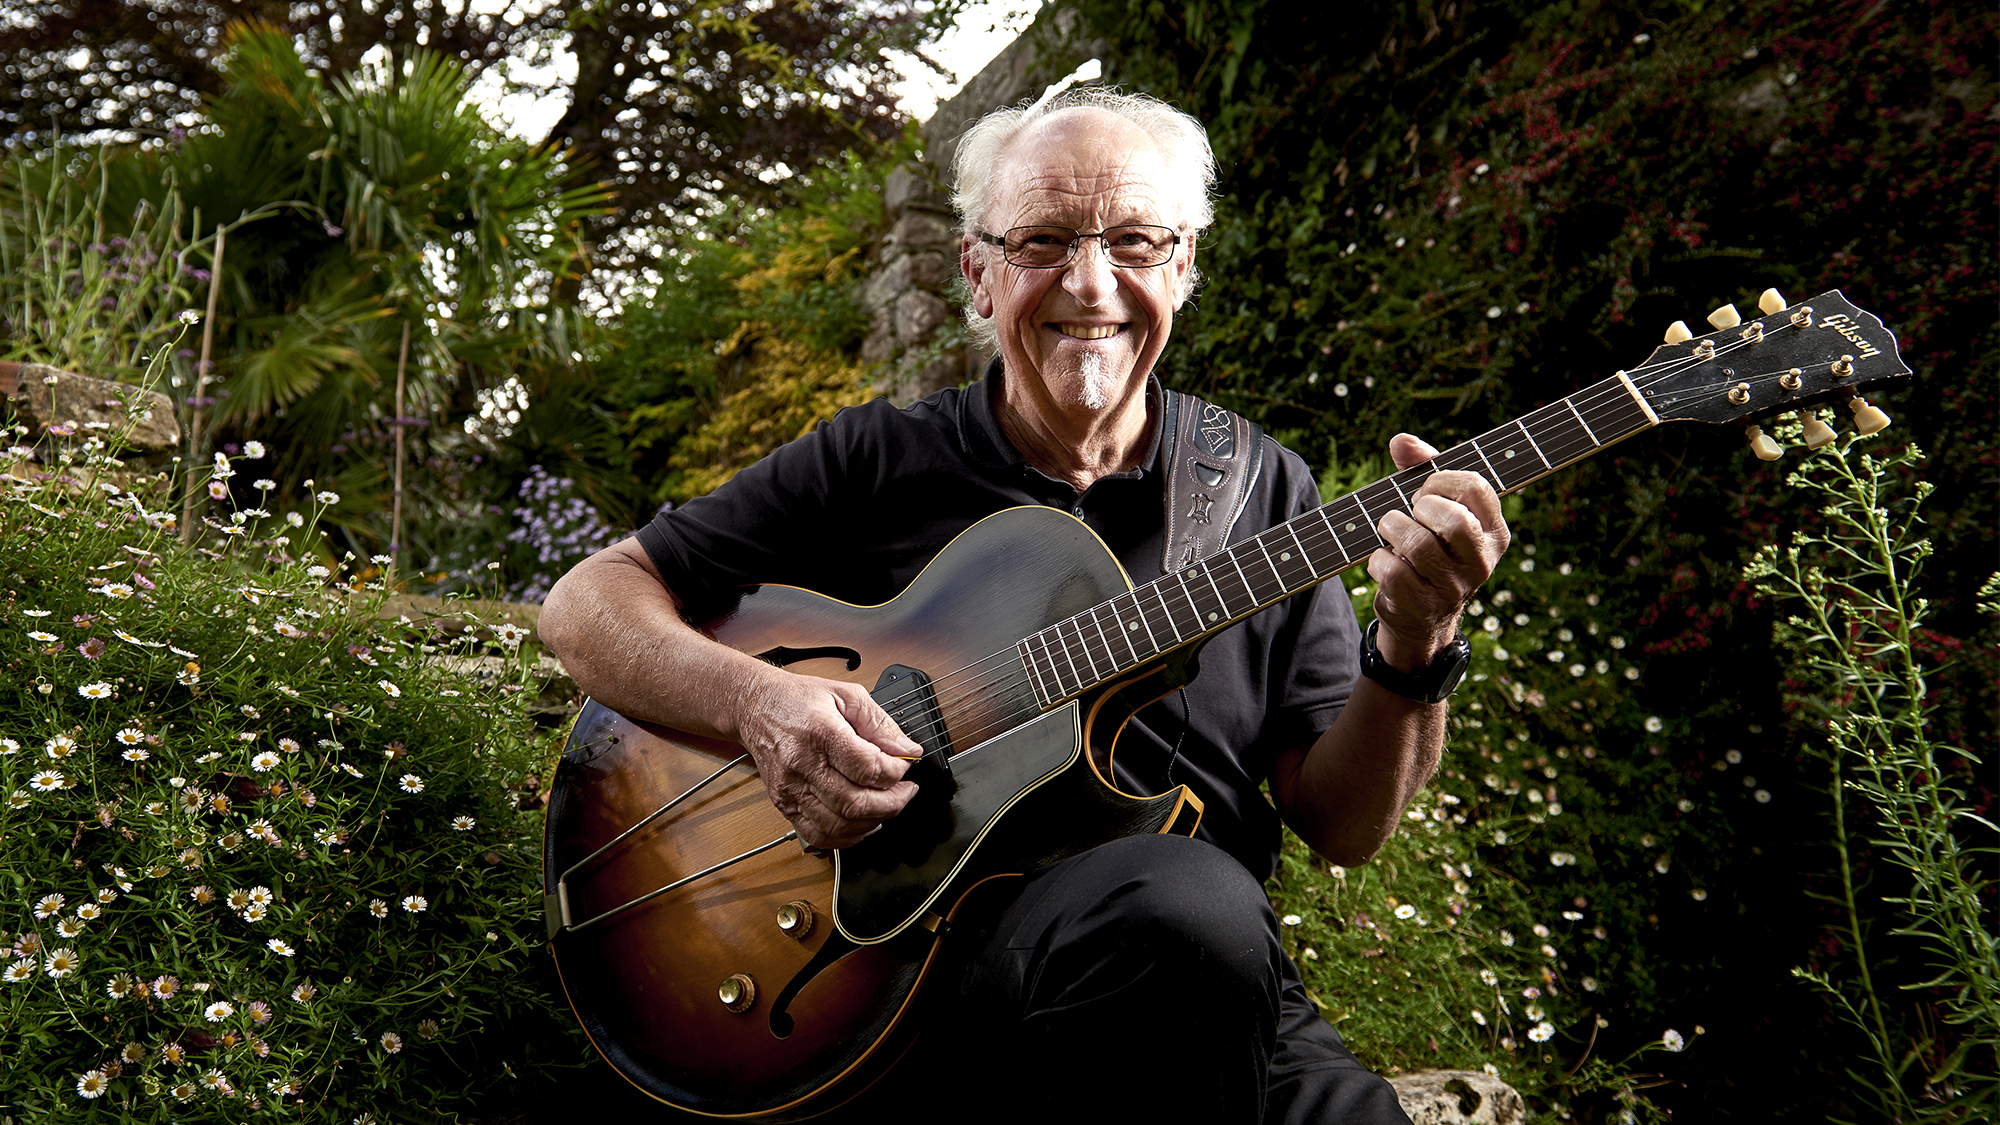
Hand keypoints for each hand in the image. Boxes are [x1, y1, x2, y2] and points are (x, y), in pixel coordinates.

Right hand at [733, 671, 921, 849]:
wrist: (755, 706)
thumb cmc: (799, 699)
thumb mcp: (847, 695)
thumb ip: (881, 724)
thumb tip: (908, 750)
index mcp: (820, 732)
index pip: (867, 767)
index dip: (896, 772)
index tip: (905, 765)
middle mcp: (802, 765)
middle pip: (855, 803)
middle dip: (892, 803)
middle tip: (905, 792)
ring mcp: (790, 789)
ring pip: (838, 826)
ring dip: (872, 822)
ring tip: (886, 805)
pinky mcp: (783, 804)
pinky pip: (818, 835)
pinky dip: (846, 837)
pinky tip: (862, 822)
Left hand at [1365, 433, 1510, 672]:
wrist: (1420, 618)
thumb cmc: (1428, 548)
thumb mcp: (1432, 509)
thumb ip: (1421, 469)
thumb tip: (1402, 440)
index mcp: (1493, 532)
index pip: (1475, 487)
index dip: (1440, 480)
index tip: (1424, 490)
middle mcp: (1481, 562)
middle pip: (1452, 519)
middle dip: (1420, 507)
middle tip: (1411, 513)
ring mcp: (1453, 588)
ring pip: (1417, 544)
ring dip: (1392, 529)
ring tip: (1390, 532)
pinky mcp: (1422, 607)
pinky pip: (1392, 571)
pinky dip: (1377, 560)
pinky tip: (1383, 561)